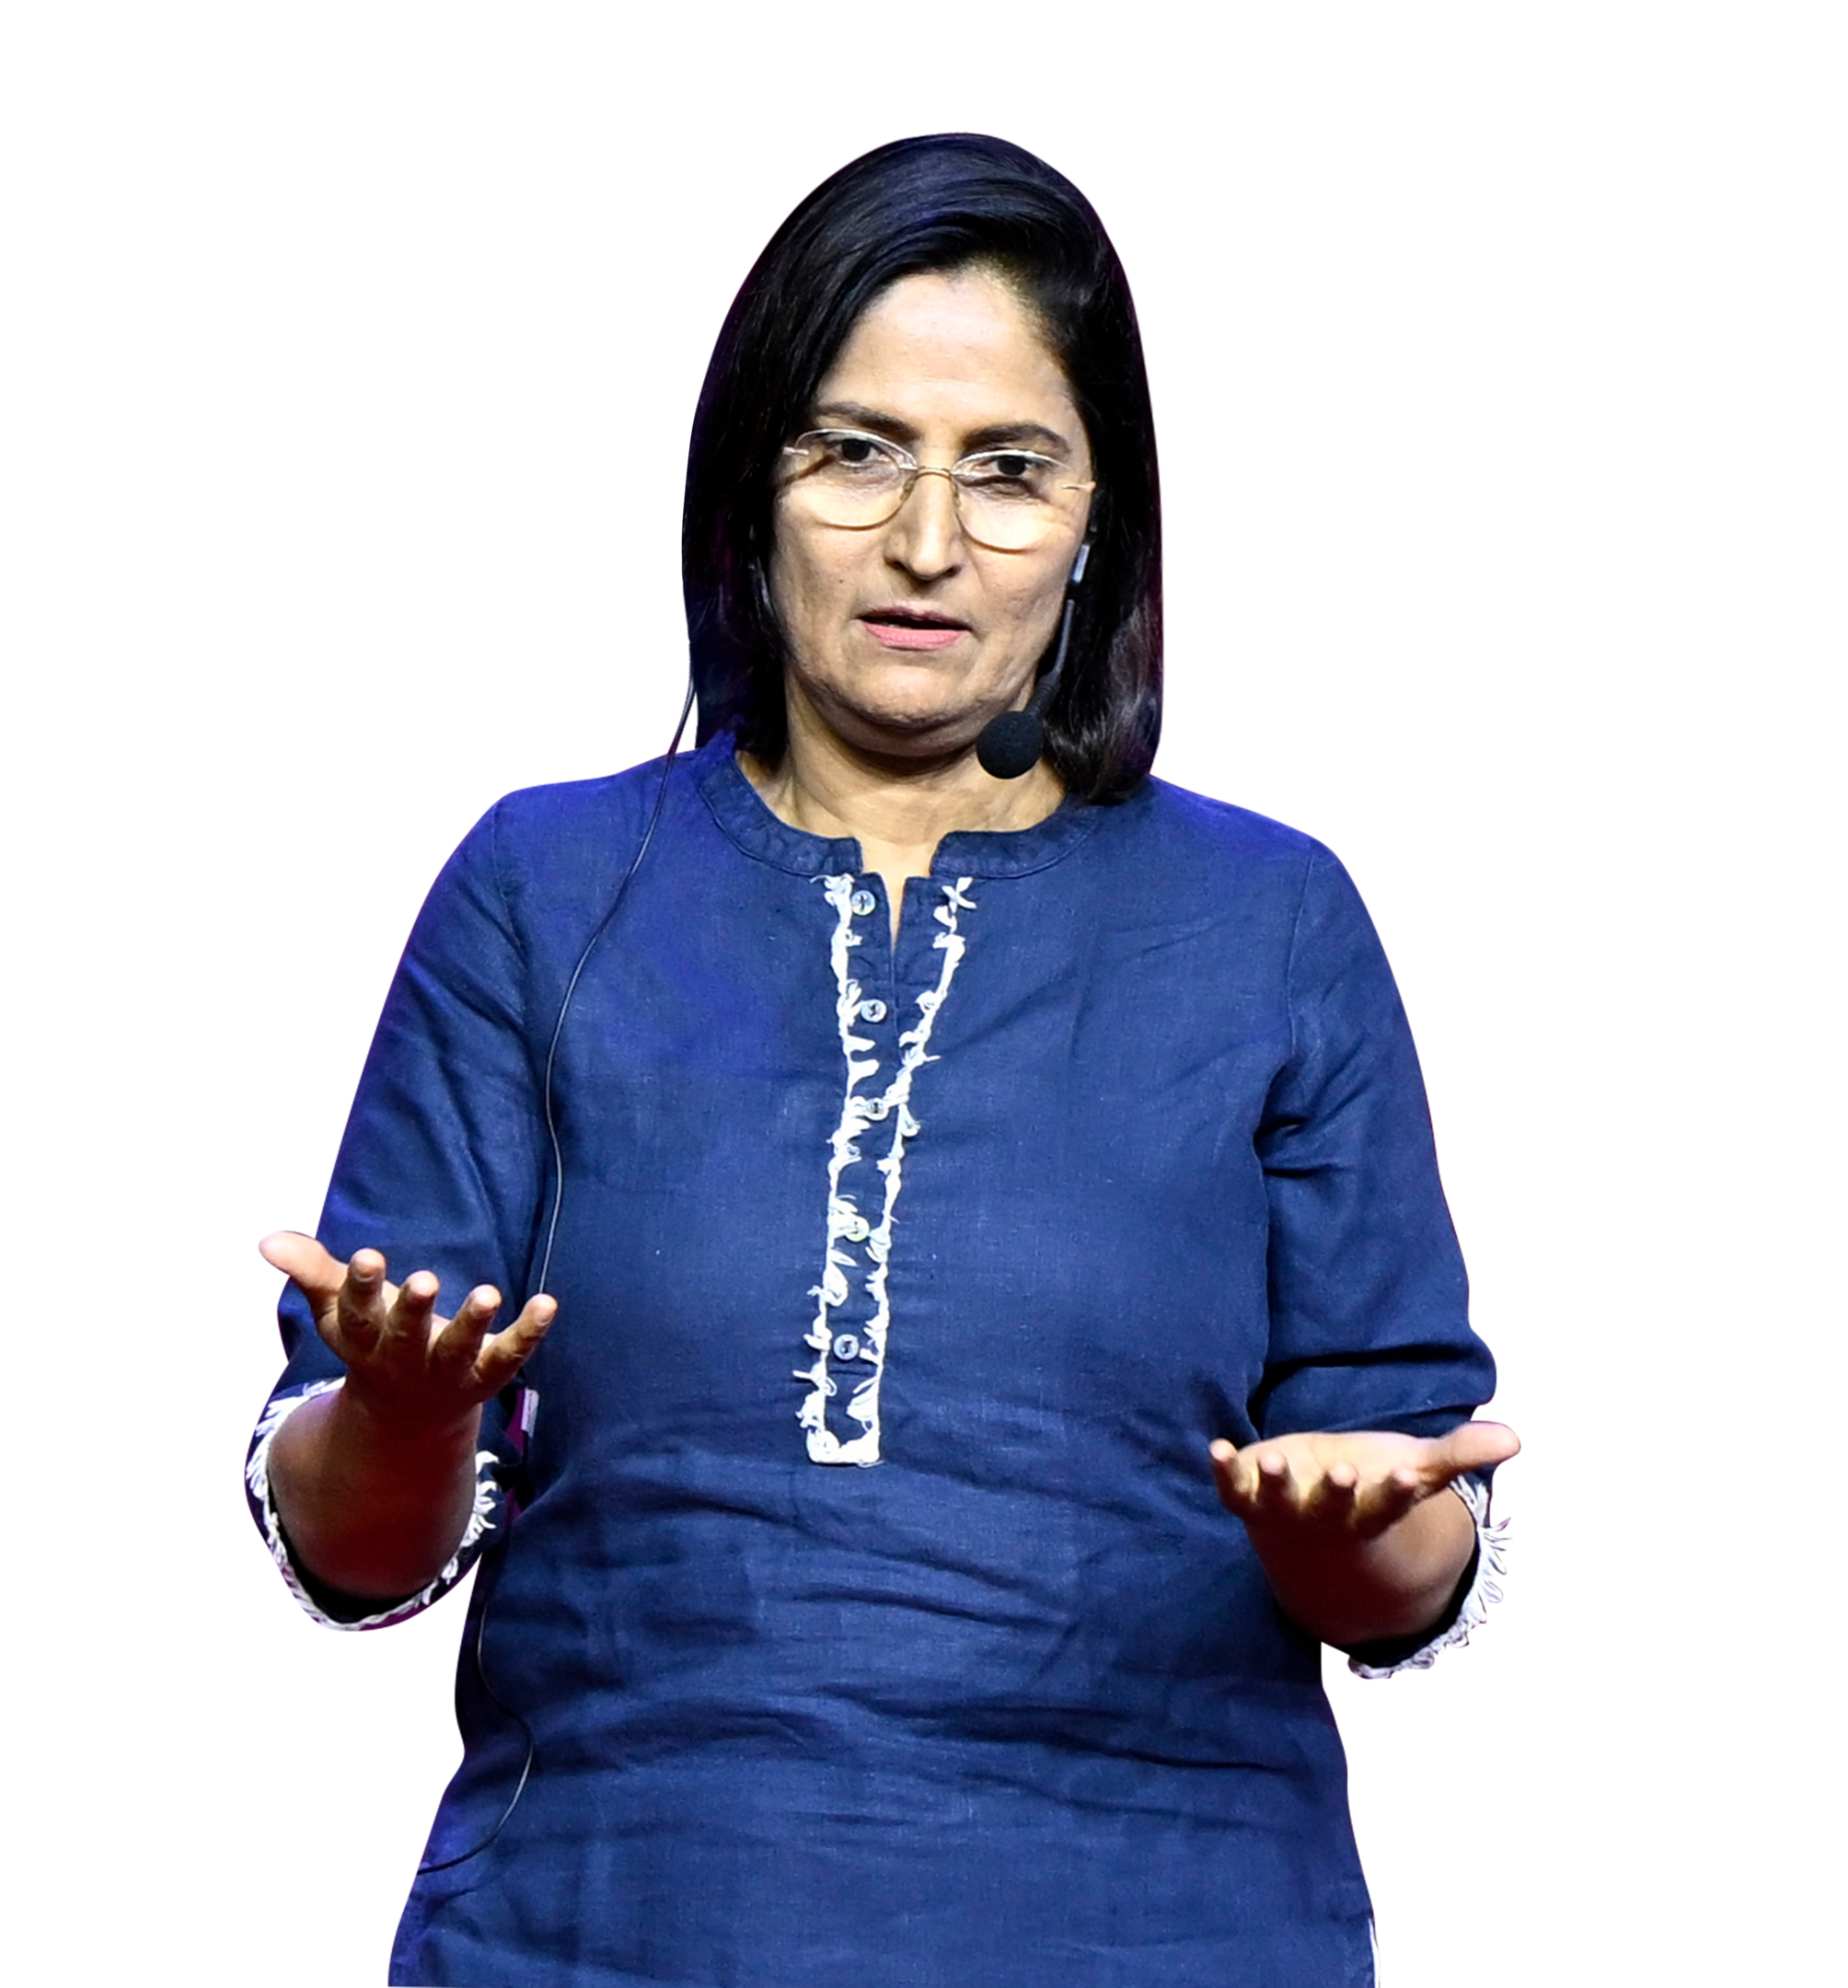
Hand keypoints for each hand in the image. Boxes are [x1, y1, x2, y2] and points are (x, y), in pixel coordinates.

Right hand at [257, 1230, 554, 1437]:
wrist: (408, 1415)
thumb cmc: (373, 1339)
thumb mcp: (339, 1307)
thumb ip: (310, 1270)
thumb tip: (264, 1240)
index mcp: (363, 1338)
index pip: (357, 1313)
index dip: (361, 1287)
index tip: (369, 1257)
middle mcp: (403, 1359)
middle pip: (405, 1337)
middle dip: (412, 1311)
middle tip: (424, 1279)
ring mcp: (447, 1371)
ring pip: (458, 1352)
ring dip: (471, 1325)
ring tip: (488, 1294)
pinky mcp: (487, 1374)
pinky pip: (509, 1356)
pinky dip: (529, 1333)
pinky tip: (548, 1303)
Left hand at [1209, 1422, 1520, 1645]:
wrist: (1307, 1532)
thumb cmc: (1370, 1491)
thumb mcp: (1415, 1471)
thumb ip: (1458, 1454)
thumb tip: (1516, 1439)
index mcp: (1369, 1512)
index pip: (1388, 1506)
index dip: (1398, 1493)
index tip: (1410, 1475)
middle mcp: (1324, 1517)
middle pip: (1332, 1510)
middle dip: (1336, 1493)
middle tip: (1342, 1472)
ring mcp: (1282, 1511)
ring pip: (1277, 1503)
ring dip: (1273, 1483)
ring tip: (1272, 1458)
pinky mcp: (1246, 1497)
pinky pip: (1231, 1490)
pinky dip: (1223, 1471)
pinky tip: (1216, 1447)